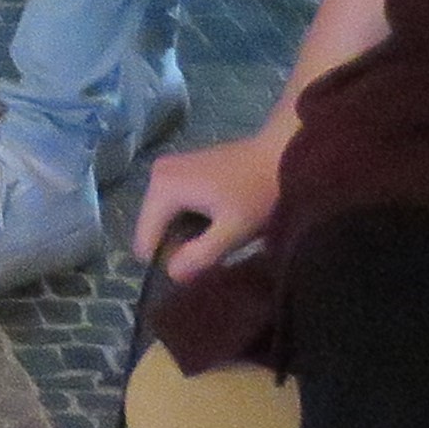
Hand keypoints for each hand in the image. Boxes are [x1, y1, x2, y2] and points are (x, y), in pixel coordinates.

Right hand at [133, 125, 293, 282]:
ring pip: (165, 221)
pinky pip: (174, 208)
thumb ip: (199, 256)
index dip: (171, 263)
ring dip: (187, 236)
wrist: (283, 153)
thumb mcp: (232, 231)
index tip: (202, 266)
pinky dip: (191, 222)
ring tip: (219, 238)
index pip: (146, 243)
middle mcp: (157, 174)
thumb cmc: (259, 193)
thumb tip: (172, 275)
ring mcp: (168, 169)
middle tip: (215, 253)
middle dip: (179, 249)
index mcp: (163, 188)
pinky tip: (217, 223)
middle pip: (154, 232)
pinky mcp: (181, 169)